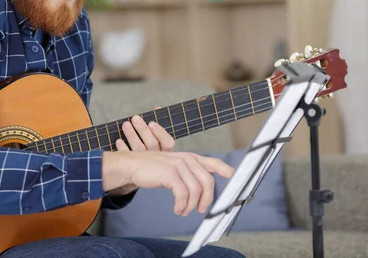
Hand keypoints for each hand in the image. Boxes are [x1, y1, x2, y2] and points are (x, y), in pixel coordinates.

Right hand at [103, 150, 233, 215]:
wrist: (131, 166)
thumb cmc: (151, 169)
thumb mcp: (172, 167)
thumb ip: (187, 174)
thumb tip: (201, 189)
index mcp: (189, 157)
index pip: (213, 162)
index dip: (226, 171)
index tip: (236, 179)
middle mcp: (186, 158)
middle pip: (207, 181)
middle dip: (207, 199)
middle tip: (200, 210)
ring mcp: (178, 164)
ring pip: (196, 190)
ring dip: (191, 205)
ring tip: (183, 210)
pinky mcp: (170, 173)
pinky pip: (182, 194)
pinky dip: (181, 205)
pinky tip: (176, 209)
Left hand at [109, 106, 175, 195]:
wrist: (142, 175)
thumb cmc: (150, 151)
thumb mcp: (156, 139)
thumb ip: (156, 125)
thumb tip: (158, 107)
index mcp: (166, 153)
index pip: (168, 143)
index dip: (160, 132)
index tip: (152, 122)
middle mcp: (157, 159)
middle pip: (152, 144)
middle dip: (143, 130)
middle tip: (135, 118)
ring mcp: (145, 165)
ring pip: (140, 150)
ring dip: (132, 136)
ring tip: (125, 125)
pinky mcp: (134, 170)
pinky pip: (128, 159)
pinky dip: (123, 149)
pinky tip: (119, 141)